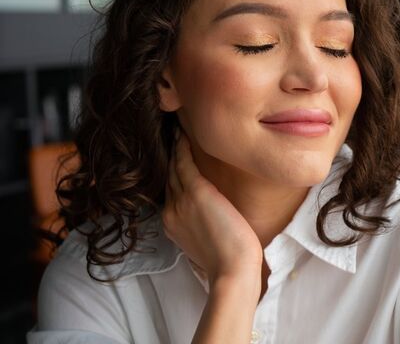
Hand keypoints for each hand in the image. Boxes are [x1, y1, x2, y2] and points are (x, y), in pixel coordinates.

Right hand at [162, 128, 262, 285]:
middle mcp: (170, 211)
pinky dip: (181, 147)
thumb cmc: (228, 260)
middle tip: (168, 134)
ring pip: (172, 167)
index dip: (170, 174)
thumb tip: (209, 213)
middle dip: (167, 157)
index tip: (172, 158)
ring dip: (172, 147)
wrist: (232, 270)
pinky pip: (183, 162)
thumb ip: (200, 223)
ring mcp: (180, 201)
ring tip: (174, 129)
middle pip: (167, 177)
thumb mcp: (206, 240)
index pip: (169, 192)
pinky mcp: (196, 193)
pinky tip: (182, 133)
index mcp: (172, 224)